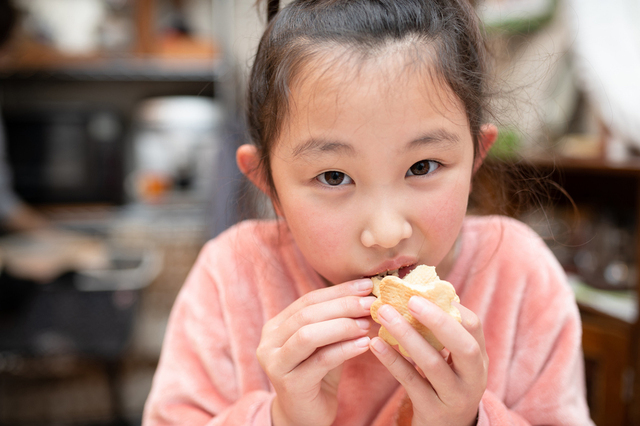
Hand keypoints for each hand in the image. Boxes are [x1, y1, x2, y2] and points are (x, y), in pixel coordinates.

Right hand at [257, 279, 375, 425]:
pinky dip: (345, 349)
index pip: (308, 300)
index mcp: (276, 326)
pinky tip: (365, 344)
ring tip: (367, 324)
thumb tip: (366, 294)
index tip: (366, 285)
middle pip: (307, 315)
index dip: (338, 291)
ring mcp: (276, 364)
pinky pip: (320, 361)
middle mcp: (269, 342)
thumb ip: (336, 321)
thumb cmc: (317, 375)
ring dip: (342, 326)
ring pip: (309, 335)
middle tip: (371, 303)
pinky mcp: (290, 385)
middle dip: (342, 306)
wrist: (304, 416)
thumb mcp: (325, 343)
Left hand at [370, 297, 487, 425]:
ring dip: (407, 335)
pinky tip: (375, 343)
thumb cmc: (444, 385)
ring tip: (385, 315)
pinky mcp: (432, 410)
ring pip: (432, 364)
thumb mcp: (454, 363)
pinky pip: (410, 381)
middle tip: (410, 300)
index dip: (451, 306)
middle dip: (437, 321)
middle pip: (463, 347)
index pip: (473, 327)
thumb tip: (421, 292)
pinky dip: (392, 360)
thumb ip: (443, 334)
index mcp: (479, 359)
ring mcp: (454, 397)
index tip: (425, 291)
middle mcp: (473, 379)